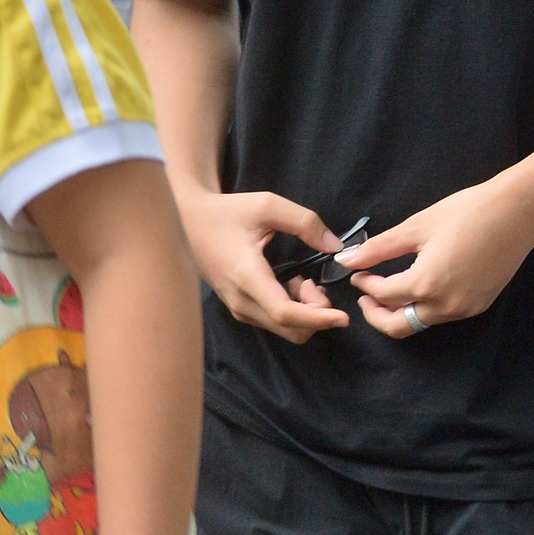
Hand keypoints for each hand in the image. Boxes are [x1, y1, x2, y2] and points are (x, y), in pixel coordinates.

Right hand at [172, 187, 347, 342]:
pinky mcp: (237, 306)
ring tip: (304, 280)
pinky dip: (292, 310)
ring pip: (281, 328)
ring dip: (304, 311)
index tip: (344, 317)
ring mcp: (236, 306)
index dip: (318, 319)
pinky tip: (293, 284)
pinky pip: (271, 320)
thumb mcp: (269, 206)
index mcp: (247, 276)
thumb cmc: (227, 212)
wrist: (190, 221)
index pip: (285, 313)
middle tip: (316, 283)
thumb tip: (335, 246)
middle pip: (288, 329)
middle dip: (316, 313)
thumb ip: (306, 223)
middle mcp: (239, 299)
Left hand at [340, 174, 533, 338]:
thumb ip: (379, 248)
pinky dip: (427, 306)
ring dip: (402, 311)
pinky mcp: (480, 305)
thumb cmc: (468, 211)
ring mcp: (465, 309)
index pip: (383, 295)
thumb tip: (346, 261)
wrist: (519, 211)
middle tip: (367, 296)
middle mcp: (444, 305)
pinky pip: (444, 314)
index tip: (359, 273)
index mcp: (425, 283)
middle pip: (398, 327)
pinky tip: (426, 284)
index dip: (365, 284)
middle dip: (376, 315)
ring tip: (395, 288)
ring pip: (422, 322)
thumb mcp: (418, 226)